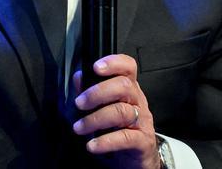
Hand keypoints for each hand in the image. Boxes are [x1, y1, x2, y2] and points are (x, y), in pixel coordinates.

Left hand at [72, 54, 160, 168]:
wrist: (136, 160)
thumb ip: (90, 93)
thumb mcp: (103, 110)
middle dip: (98, 92)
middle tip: (79, 103)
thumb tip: (78, 77)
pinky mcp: (142, 142)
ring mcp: (142, 121)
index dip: (114, 63)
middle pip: (124, 86)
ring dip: (95, 119)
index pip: (128, 67)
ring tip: (79, 128)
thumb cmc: (118, 131)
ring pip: (122, 112)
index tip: (95, 67)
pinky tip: (92, 146)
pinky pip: (125, 138)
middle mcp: (138, 101)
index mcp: (129, 90)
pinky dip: (106, 141)